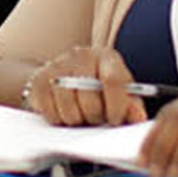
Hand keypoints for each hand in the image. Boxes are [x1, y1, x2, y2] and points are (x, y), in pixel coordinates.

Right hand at [25, 46, 147, 126]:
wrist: (66, 77)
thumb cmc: (99, 88)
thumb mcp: (120, 94)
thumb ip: (132, 106)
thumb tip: (138, 118)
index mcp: (107, 57)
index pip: (113, 80)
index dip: (116, 106)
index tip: (115, 120)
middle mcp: (81, 56)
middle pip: (89, 99)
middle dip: (94, 117)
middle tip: (96, 118)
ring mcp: (58, 65)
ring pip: (68, 109)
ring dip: (75, 121)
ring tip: (80, 115)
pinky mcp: (39, 78)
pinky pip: (49, 111)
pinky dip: (57, 119)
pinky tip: (63, 112)